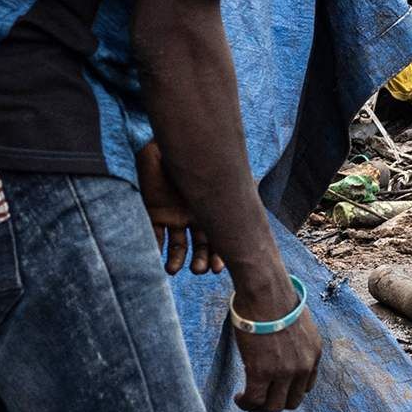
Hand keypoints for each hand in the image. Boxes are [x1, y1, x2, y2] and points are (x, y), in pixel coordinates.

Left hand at [138, 140, 222, 273]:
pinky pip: (154, 235)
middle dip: (200, 262)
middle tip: (199, 269)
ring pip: (177, 247)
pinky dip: (154, 249)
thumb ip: (230, 182)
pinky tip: (156, 258)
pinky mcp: (155, 212)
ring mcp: (173, 216)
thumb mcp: (214, 171)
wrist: (166, 142)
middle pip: (199, 248)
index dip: (218, 257)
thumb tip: (257, 184)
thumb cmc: (193, 156)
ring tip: (173, 269)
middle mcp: (193, 217)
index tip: (217, 268)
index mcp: (210, 211)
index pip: (217, 241)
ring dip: (176, 261)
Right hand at [227, 268, 323, 411]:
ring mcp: (283, 372)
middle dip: (274, 404)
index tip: (274, 388)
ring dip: (258, 408)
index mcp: (313, 354)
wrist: (265, 291)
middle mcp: (302, 367)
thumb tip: (280, 346)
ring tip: (246, 400)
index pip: (306, 387)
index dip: (288, 391)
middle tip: (258, 398)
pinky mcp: (261, 372)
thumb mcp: (296, 323)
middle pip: (291, 402)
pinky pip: (253, 400)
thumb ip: (294, 341)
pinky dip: (245, 403)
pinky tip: (238, 397)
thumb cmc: (275, 298)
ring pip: (272, 407)